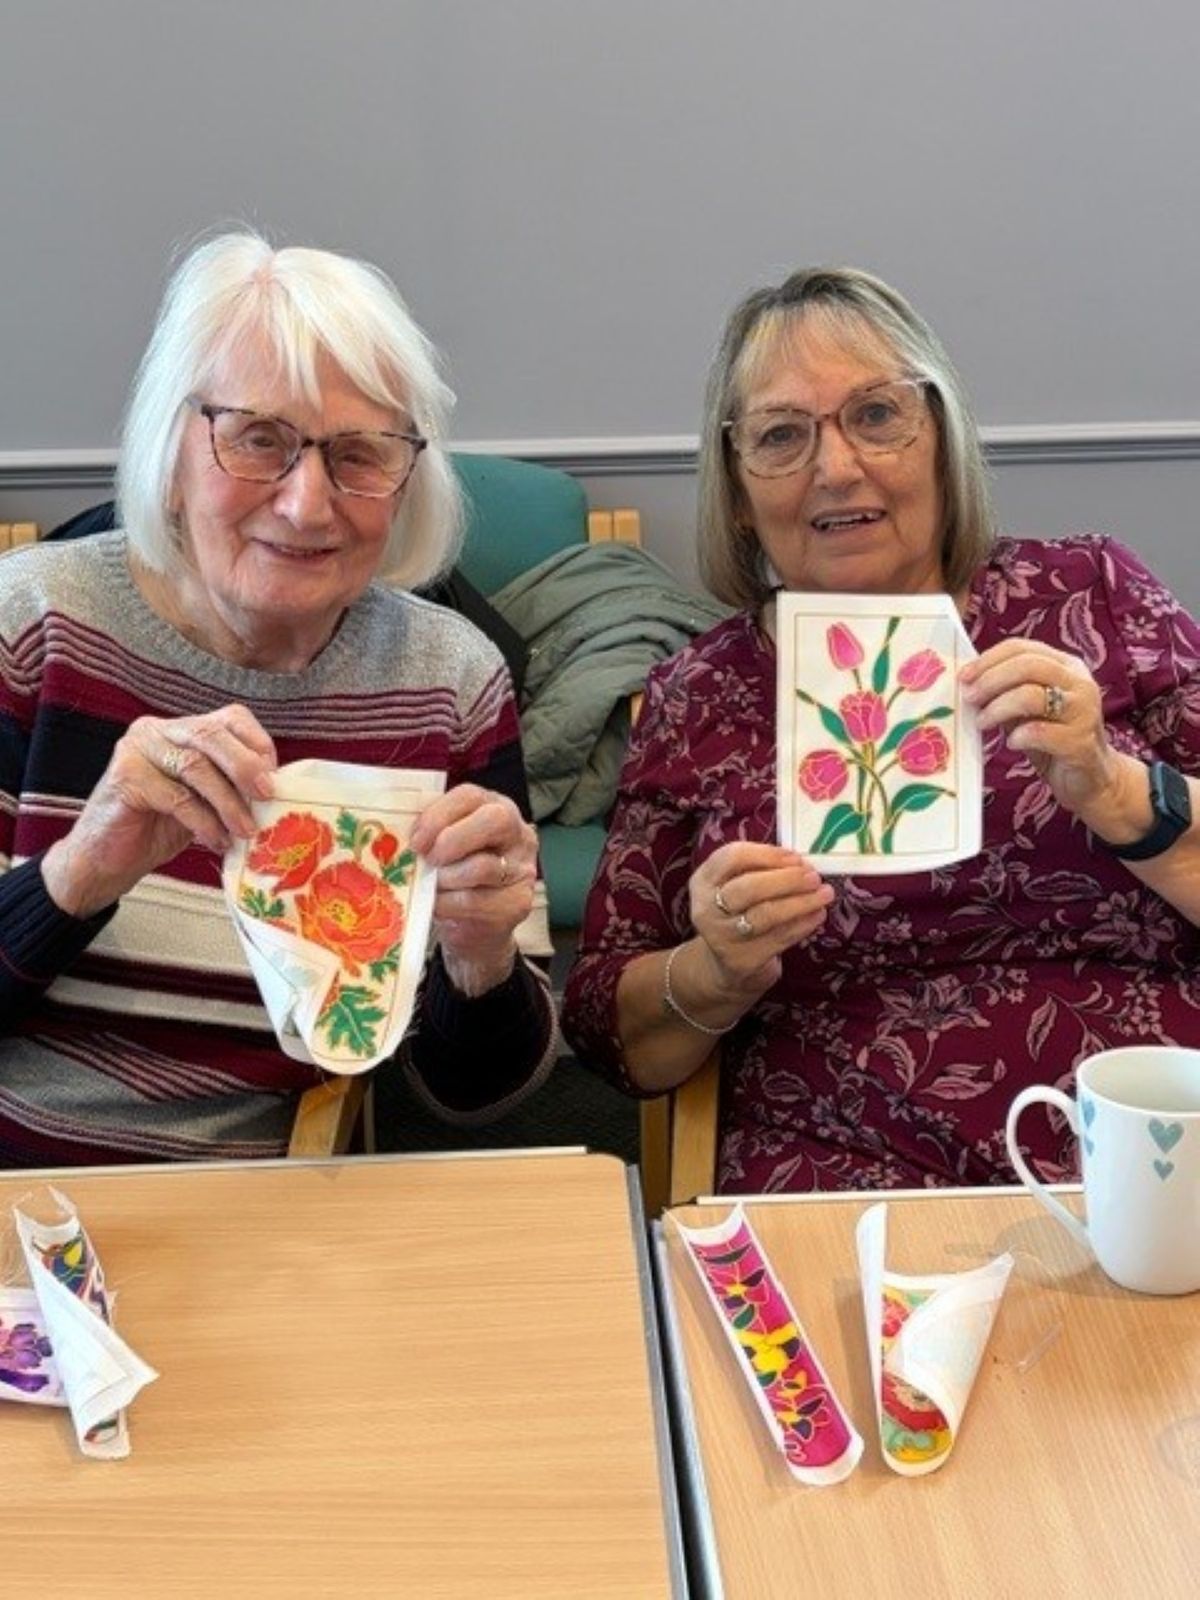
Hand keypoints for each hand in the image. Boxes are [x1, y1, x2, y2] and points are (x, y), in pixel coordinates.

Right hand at [42, 704, 276, 917]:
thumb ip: (231, 785)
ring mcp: (137, 750)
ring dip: (228, 803)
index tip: (276, 781)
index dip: (258, 746)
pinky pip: (176, 797)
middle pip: (211, 734)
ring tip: (246, 832)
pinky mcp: (124, 778)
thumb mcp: (205, 800)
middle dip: (246, 767)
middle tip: (269, 797)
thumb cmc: (160, 827)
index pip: (230, 718)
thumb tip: (278, 789)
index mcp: (182, 728)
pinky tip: (216, 841)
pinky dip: (203, 821)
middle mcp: (158, 730)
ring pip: (195, 766)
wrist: (106, 859)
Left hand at [409, 784, 536, 994]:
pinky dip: (449, 905)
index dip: (439, 814)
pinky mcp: (518, 902)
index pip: (470, 795)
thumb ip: (430, 832)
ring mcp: (522, 869)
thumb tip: (397, 834)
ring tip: (432, 886)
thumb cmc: (453, 874)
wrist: (474, 923)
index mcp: (493, 807)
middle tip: (428, 860)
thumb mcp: (443, 844)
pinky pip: (477, 901)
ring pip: (482, 866)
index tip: (416, 839)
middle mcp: (517, 833)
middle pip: (494, 820)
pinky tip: (440, 906)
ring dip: (446, 879)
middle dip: (452, 839)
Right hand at [690, 841, 833, 1003]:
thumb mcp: (736, 886)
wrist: (725, 964)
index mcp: (703, 881)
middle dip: (786, 880)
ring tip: (824, 894)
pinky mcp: (742, 960)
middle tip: (814, 877)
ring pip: (765, 915)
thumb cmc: (738, 913)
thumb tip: (801, 862)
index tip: (795, 857)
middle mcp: (706, 908)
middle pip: (748, 888)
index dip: (767, 854)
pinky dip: (803, 924)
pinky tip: (818, 915)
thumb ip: (760, 869)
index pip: (731, 857)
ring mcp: (722, 937)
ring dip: (800, 902)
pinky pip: (779, 938)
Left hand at [959, 640, 1128, 819]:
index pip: (1022, 648)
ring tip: (982, 722)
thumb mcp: (1027, 709)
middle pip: (1027, 666)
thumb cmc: (1053, 738)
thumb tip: (968, 683)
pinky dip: (1019, 736)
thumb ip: (1006, 691)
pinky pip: (1041, 732)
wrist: (1089, 778)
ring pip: (1032, 696)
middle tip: (969, 698)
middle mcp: (1079, 682)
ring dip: (998, 709)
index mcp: (1066, 666)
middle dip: (990, 680)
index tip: (964, 677)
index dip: (988, 659)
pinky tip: (1012, 743)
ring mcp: (1084, 711)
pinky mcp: (1081, 741)